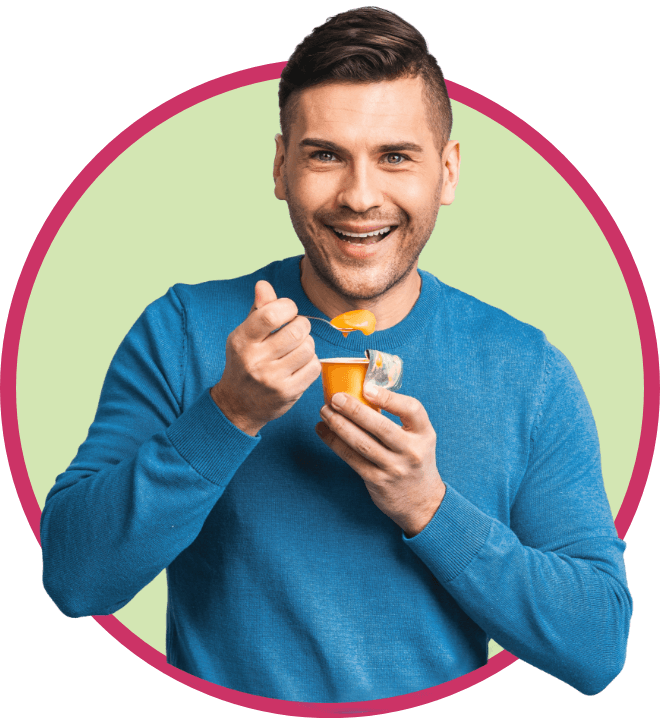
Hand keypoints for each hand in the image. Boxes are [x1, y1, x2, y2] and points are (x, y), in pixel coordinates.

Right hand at [211, 280, 321, 435]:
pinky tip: (300, 364)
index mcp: (242, 341)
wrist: (238, 405)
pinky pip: (314, 367)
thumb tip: (264, 284)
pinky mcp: (288, 393)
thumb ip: (258, 310)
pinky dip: (311, 362)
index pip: (271, 314)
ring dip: (307, 344)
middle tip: (297, 329)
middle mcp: (255, 360)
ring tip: (297, 348)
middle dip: (302, 325)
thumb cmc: (245, 363)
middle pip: (297, 331)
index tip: (288, 311)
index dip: (287, 307)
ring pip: (308, 348)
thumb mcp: (245, 335)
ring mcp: (272, 379)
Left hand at [316, 386, 445, 536]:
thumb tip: (361, 392)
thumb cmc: (415, 459)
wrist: (422, 502)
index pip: (412, 410)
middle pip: (380, 426)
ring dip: (339, 425)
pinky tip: (323, 431)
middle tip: (335, 398)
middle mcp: (411, 451)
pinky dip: (335, 443)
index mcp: (424, 433)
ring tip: (325, 412)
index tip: (367, 388)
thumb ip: (399, 418)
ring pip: (362, 443)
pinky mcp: (377, 481)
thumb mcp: (419, 437)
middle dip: (354, 410)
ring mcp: (394, 468)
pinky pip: (352, 458)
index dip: (389, 398)